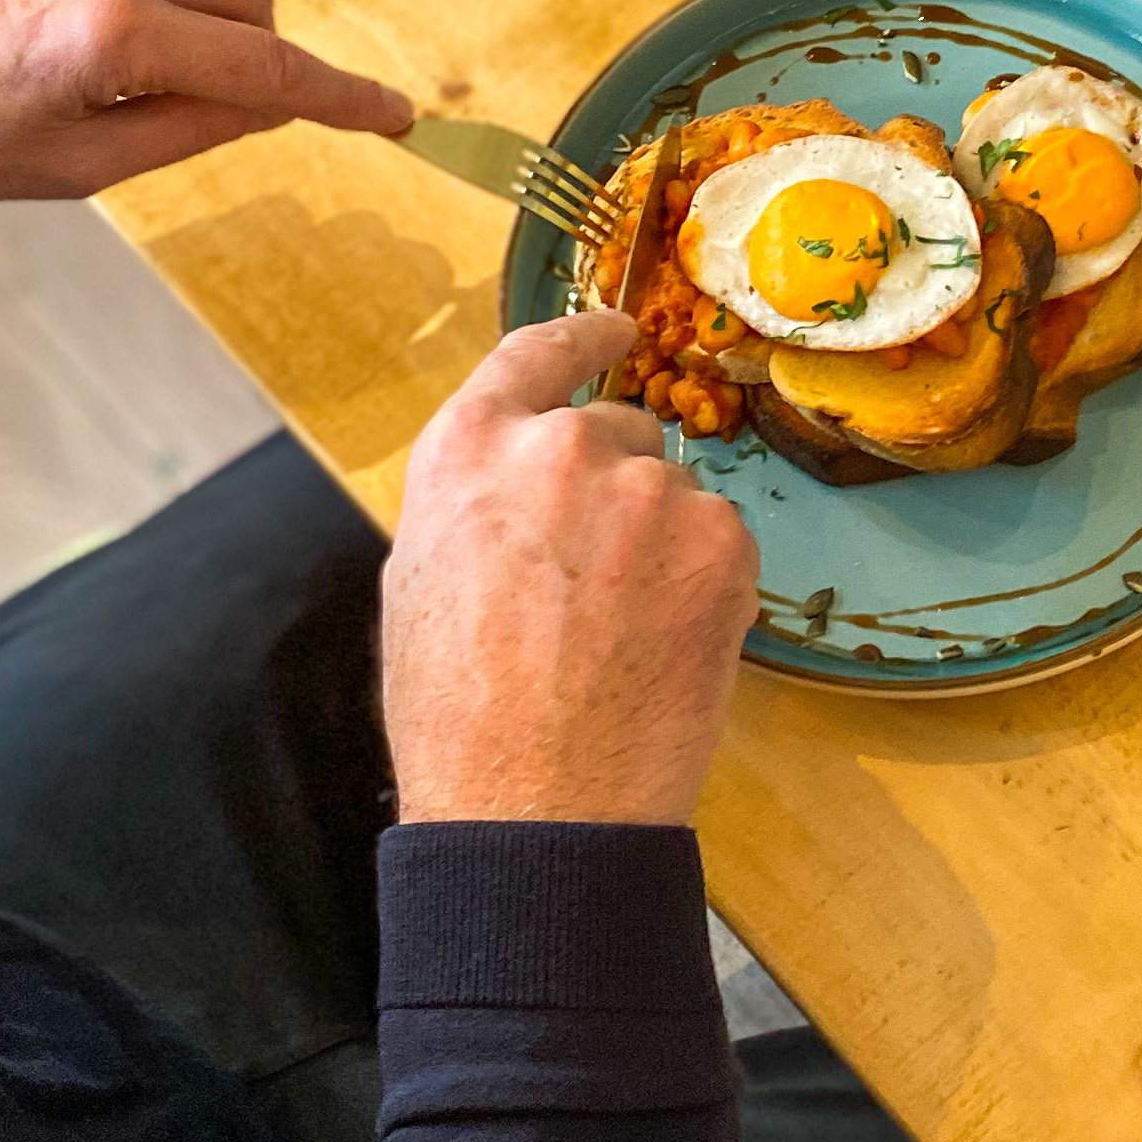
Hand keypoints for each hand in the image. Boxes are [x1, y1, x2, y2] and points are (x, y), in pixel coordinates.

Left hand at [0, 0, 414, 196]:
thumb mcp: (71, 168)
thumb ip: (190, 130)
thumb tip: (274, 100)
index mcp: (109, 38)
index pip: (265, 67)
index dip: (339, 98)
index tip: (395, 115)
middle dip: (251, 48)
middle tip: (196, 100)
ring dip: (183, 9)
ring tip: (94, 61)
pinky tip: (51, 14)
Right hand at [383, 310, 760, 826]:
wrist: (536, 816)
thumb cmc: (459, 720)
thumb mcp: (421, 582)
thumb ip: (478, 499)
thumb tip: (523, 476)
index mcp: (468, 450)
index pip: (534, 353)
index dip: (582, 334)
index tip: (619, 326)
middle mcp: (558, 446)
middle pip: (614, 430)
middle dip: (611, 488)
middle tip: (589, 585)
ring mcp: (647, 490)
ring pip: (671, 492)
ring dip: (658, 542)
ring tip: (619, 637)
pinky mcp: (719, 541)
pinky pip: (719, 538)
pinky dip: (703, 581)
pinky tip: (663, 647)